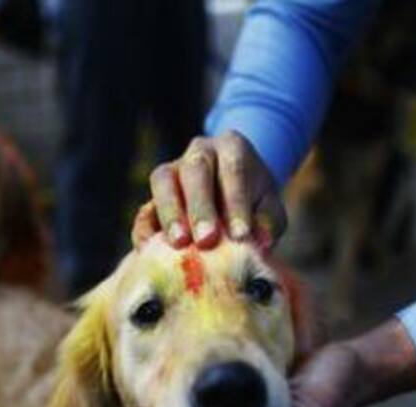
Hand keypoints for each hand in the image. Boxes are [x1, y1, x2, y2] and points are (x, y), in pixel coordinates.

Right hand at [132, 131, 286, 249]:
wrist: (231, 195)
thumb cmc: (254, 201)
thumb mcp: (270, 207)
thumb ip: (268, 221)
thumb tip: (260, 243)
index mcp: (232, 147)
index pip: (233, 169)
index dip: (236, 202)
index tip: (241, 235)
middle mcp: (199, 152)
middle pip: (195, 170)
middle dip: (201, 207)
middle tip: (207, 240)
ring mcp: (173, 170)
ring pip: (163, 180)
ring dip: (170, 212)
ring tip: (179, 243)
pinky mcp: (154, 196)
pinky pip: (145, 209)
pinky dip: (145, 228)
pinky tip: (151, 248)